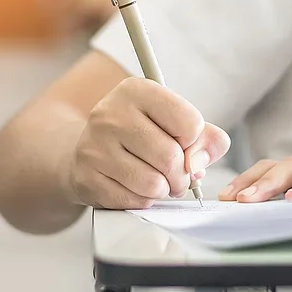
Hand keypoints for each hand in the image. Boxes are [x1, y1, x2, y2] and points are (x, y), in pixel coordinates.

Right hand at [67, 78, 230, 208]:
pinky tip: (135, 187)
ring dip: (163, 189)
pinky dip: (143, 200)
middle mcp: (110, 114)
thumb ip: (205, 137)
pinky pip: (133, 201)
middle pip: (170, 157)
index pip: (189, 122)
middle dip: (182, 175)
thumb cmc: (139, 134)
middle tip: (178, 176)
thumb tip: (199, 163)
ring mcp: (94, 146)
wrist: (90, 148)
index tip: (183, 143)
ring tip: (157, 181)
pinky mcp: (86, 177)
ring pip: (153, 184)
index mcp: (136, 90)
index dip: (194, 141)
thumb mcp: (172, 121)